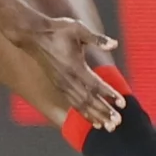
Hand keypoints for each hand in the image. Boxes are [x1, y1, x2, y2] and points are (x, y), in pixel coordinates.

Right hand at [15, 15, 124, 130]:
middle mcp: (68, 79)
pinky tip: (92, 120)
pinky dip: (83, 113)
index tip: (121, 103)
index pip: (95, 85)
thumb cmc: (58, 30)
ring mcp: (62, 84)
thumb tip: (114, 44)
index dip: (109, 94)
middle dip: (103, 112)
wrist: (33, 35)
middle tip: (117, 123)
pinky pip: (72, 103)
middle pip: (88, 100)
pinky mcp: (58, 85)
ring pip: (80, 105)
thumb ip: (97, 39)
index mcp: (75, 66)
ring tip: (107, 127)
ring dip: (94, 116)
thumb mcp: (78, 29)